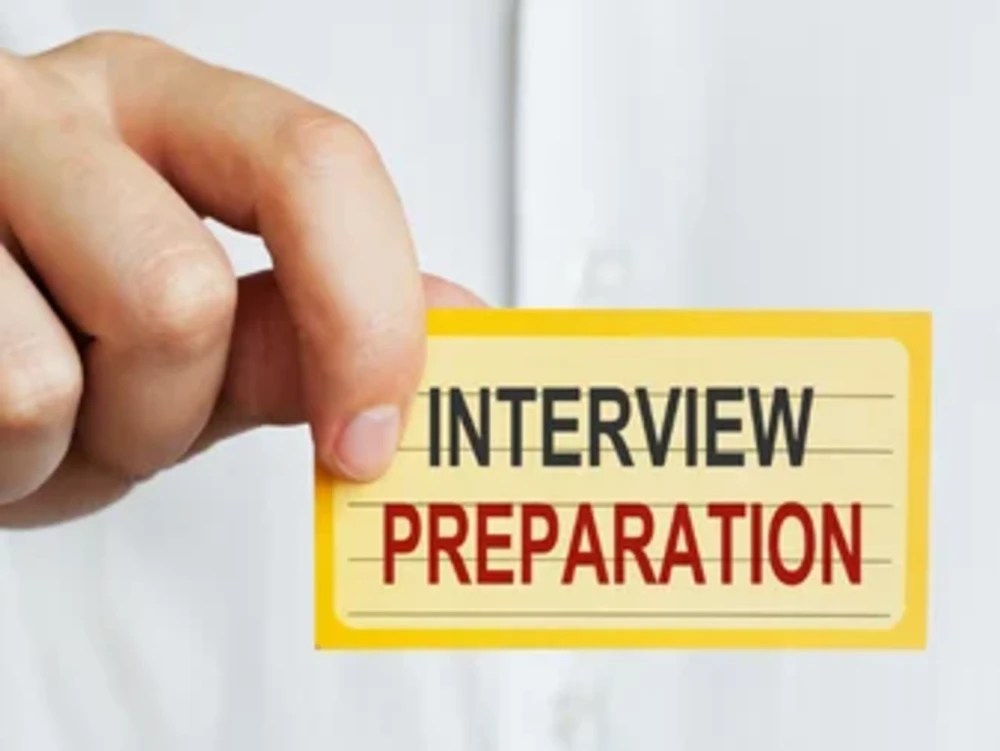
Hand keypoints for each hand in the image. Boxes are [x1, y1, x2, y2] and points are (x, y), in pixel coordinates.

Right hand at [0, 32, 482, 526]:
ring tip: (49, 407)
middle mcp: (51, 110)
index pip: (317, 168)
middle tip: (132, 408)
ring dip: (76, 444)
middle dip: (168, 412)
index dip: (366, 318)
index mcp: (168, 110)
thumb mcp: (200, 333)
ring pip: (56, 379)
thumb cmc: (60, 335)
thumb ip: (317, 326)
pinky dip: (5, 467)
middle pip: (182, 295)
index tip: (368, 439)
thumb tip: (461, 325)